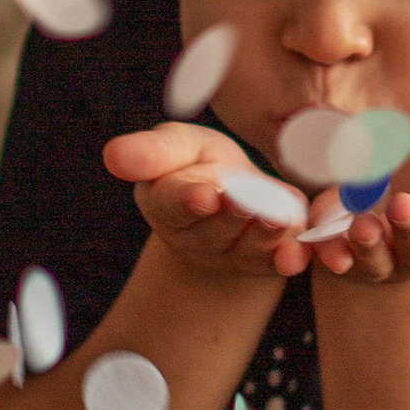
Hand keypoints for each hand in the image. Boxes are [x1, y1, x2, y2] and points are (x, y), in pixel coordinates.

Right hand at [107, 122, 313, 279]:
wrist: (234, 190)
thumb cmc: (196, 162)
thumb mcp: (176, 145)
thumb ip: (150, 152)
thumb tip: (113, 155)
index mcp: (165, 205)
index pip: (174, 204)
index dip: (189, 200)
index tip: (204, 195)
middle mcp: (194, 239)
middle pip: (215, 228)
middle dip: (235, 213)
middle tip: (249, 200)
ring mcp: (229, 256)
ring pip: (248, 247)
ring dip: (265, 234)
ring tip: (280, 217)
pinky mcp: (264, 263)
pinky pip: (276, 264)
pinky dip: (288, 260)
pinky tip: (297, 256)